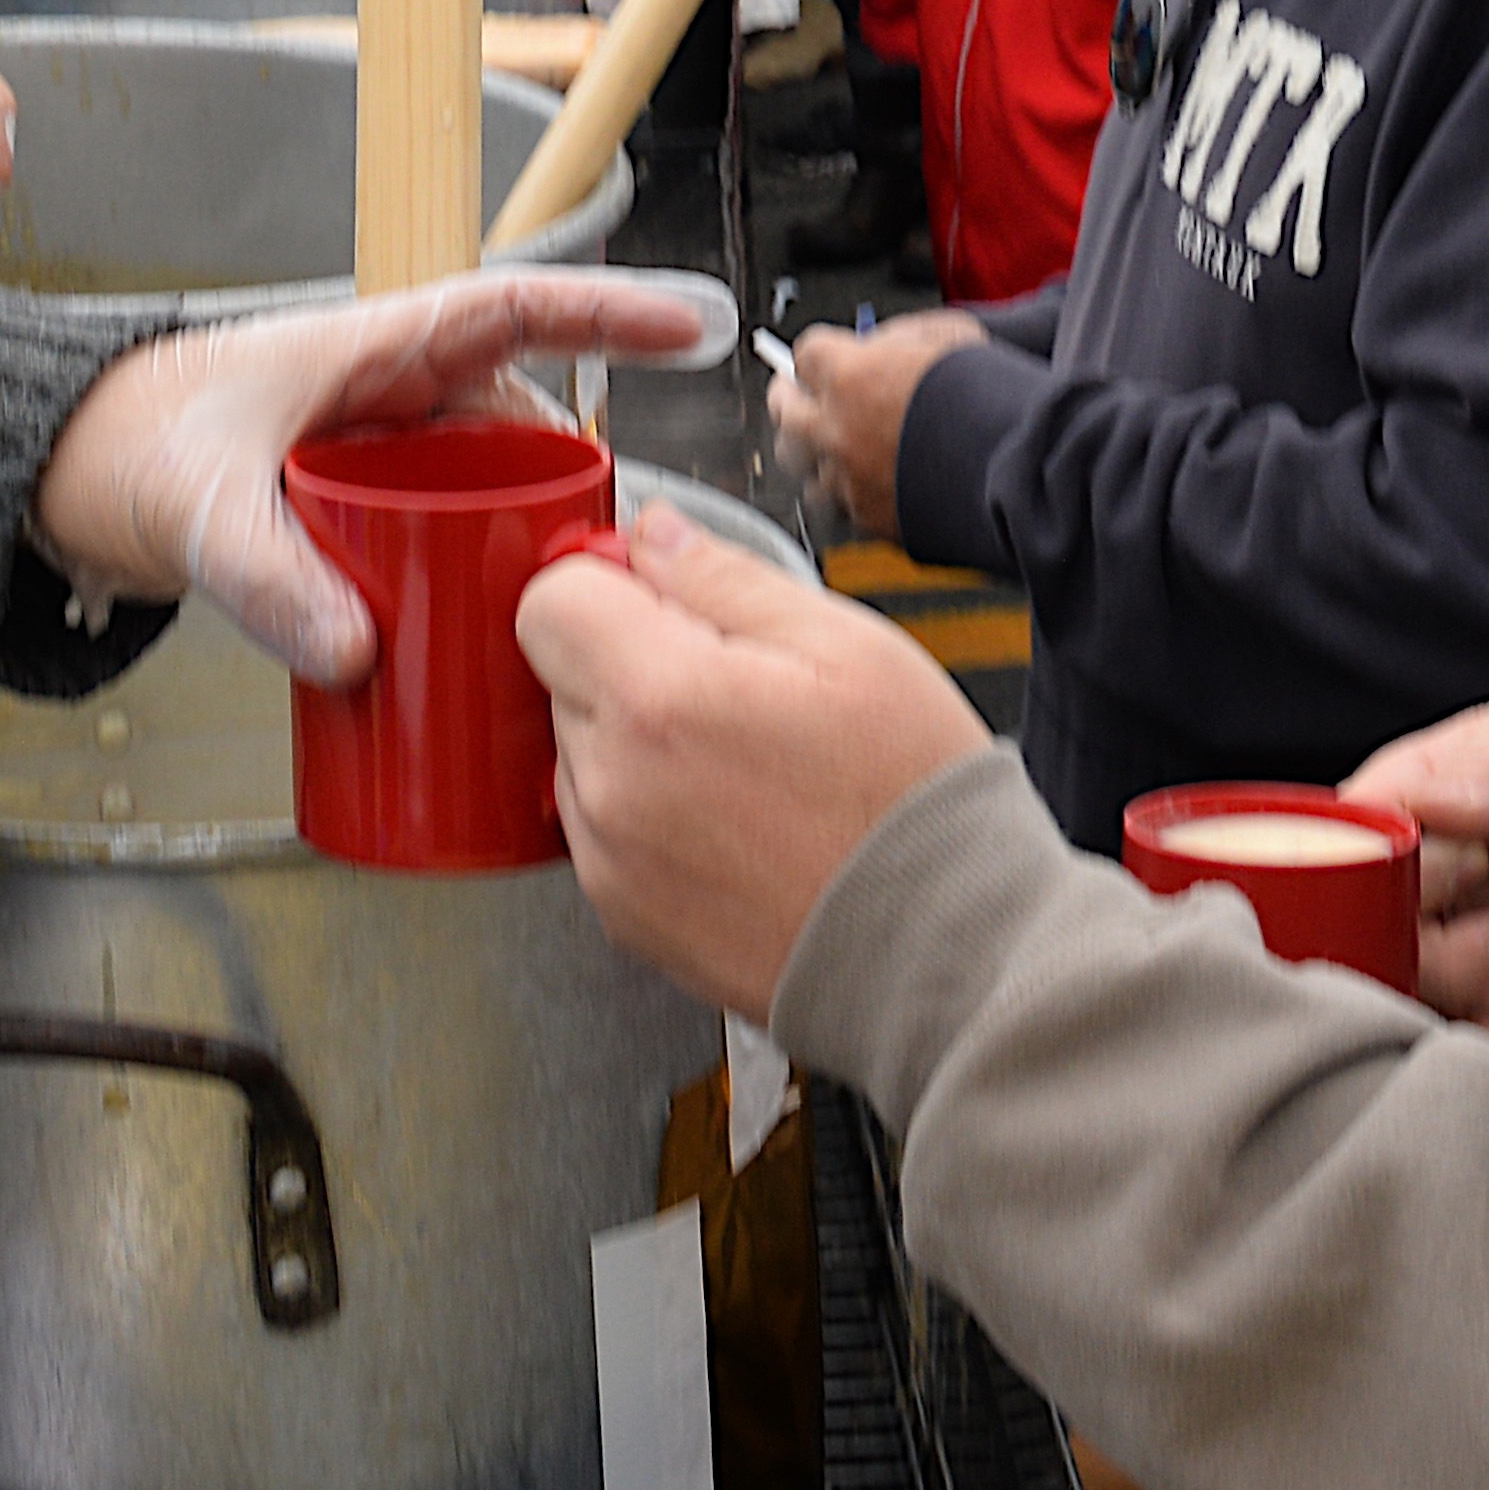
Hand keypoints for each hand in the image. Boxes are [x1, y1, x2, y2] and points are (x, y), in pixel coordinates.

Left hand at [31, 271, 711, 678]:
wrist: (64, 478)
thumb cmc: (129, 444)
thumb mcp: (201, 507)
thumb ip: (267, 576)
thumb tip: (355, 652)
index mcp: (375, 347)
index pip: (514, 309)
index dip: (607, 313)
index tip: (687, 326)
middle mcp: (396, 396)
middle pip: (524, 420)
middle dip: (579, 480)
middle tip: (619, 556)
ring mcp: (383, 458)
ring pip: (491, 489)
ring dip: (531, 543)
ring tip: (573, 616)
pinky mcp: (363, 518)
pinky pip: (447, 539)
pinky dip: (478, 582)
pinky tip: (497, 648)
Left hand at [525, 505, 990, 1016]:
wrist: (941, 953)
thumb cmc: (908, 803)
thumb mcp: (846, 644)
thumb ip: (723, 575)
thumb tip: (653, 535)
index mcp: (656, 700)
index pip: (547, 601)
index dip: (606, 583)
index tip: (657, 597)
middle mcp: (612, 785)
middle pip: (562, 674)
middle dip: (629, 660)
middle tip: (734, 687)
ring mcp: (610, 859)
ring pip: (579, 751)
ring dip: (636, 740)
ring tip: (745, 764)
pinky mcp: (622, 914)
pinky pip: (600, 826)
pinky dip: (646, 810)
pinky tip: (733, 818)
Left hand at [767, 306, 980, 534]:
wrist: (1024, 468)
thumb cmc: (993, 398)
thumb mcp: (947, 337)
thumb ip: (899, 339)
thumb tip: (876, 345)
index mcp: (850, 377)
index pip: (804, 355)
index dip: (819, 355)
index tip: (825, 357)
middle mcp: (836, 431)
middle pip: (783, 412)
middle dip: (793, 399)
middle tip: (802, 394)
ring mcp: (848, 480)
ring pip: (802, 468)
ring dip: (813, 452)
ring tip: (831, 444)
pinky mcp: (869, 519)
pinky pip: (839, 504)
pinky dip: (846, 490)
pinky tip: (866, 479)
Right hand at [1338, 701, 1488, 1043]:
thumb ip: (1487, 775)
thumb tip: (1426, 805)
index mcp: (1394, 817)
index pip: (1342, 859)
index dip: (1390, 876)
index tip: (1474, 862)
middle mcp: (1399, 891)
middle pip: (1364, 946)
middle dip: (1438, 956)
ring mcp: (1438, 954)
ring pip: (1407, 1005)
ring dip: (1476, 1003)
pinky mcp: (1483, 1006)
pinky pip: (1473, 1046)